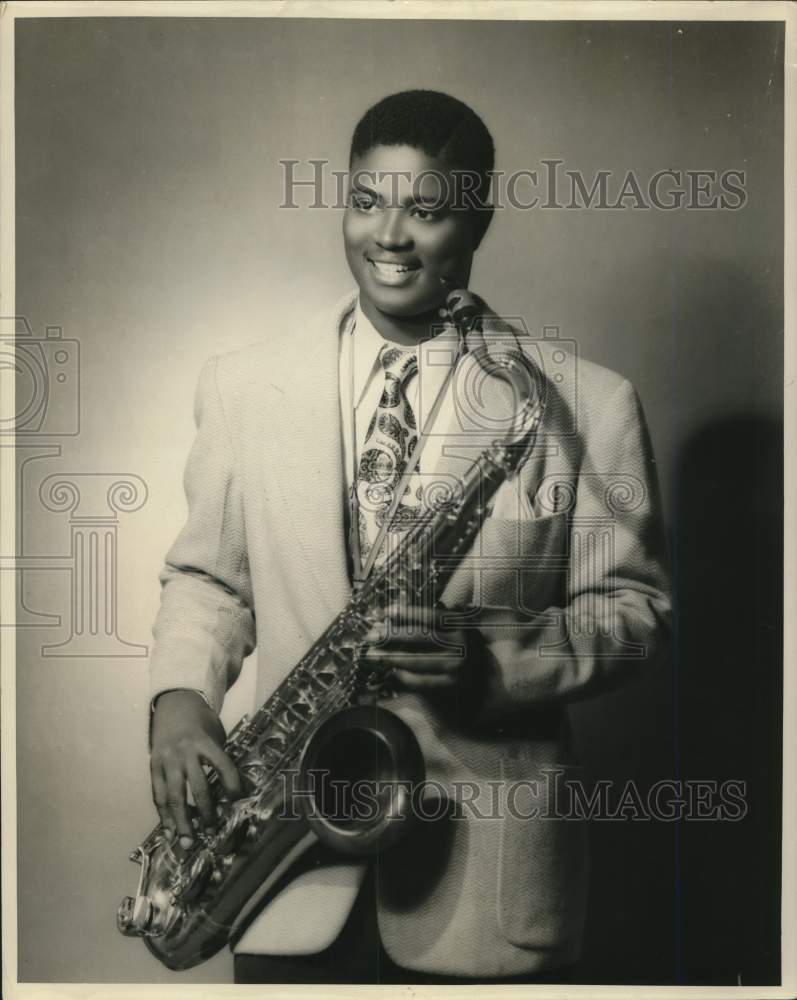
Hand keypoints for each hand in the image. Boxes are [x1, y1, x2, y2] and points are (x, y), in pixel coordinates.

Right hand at [150, 689, 241, 847]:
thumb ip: (220, 759)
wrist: (174, 703)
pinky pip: (158, 794)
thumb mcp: (216, 734)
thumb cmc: (202, 722)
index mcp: (206, 742)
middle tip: (213, 832)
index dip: (233, 786)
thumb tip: (233, 792)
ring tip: (188, 842)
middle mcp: (186, 751)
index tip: (239, 803)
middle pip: (198, 787)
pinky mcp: (154, 766)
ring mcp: (167, 760)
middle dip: (206, 812)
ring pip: (174, 796)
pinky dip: (164, 814)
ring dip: (182, 822)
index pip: (223, 766)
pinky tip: (170, 831)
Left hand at [363, 603, 485, 702]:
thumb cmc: (474, 649)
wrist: (496, 678)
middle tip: (371, 635)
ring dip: (390, 658)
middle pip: (418, 637)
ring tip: (372, 655)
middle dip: (390, 635)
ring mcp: (456, 668)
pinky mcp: (452, 688)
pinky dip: (403, 678)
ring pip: (415, 661)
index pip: (429, 616)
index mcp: (462, 626)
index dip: (406, 612)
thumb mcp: (465, 626)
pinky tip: (391, 673)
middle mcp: (460, 645)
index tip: (387, 611)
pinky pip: (421, 682)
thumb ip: (444, 617)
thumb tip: (407, 613)